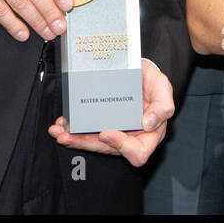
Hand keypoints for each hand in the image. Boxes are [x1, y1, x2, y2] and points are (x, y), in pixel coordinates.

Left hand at [47, 59, 174, 166]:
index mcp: (151, 134)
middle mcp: (132, 137)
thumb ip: (163, 105)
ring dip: (75, 139)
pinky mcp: (104, 126)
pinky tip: (63, 125)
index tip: (105, 132)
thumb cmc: (153, 83)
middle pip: (109, 149)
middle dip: (86, 143)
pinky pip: (89, 134)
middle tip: (68, 135)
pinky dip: (75, 131)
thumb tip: (149, 124)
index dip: (121, 146)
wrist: (140, 71)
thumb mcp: (163, 87)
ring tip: (60, 131)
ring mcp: (117, 133)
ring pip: (95, 144)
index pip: (138, 151)